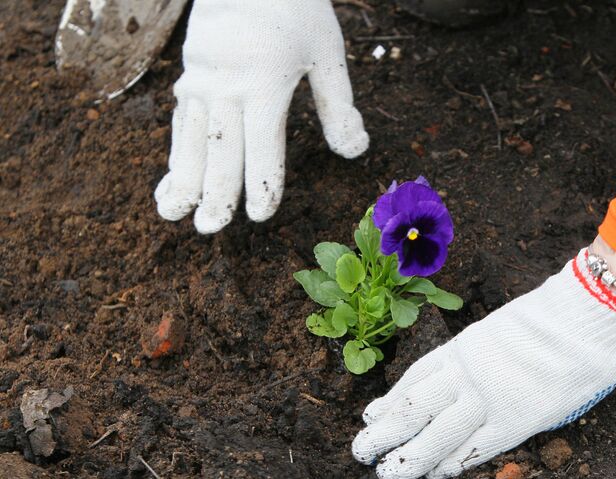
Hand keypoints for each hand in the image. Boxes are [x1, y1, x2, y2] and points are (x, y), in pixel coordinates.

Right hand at [154, 0, 368, 233]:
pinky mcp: (189, 77)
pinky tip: (171, 181)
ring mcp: (202, 82)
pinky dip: (175, 155)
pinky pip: (180, 124)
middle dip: (217, 193)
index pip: (262, 145)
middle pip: (222, 150)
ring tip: (173, 215)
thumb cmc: (295, 9)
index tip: (261, 213)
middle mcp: (228, 86)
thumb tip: (354, 152)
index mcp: (266, 82)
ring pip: (192, 140)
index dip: (262, 181)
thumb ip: (337, 104)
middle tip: (212, 229)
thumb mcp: (326, 51)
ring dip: (184, 180)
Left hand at [352, 248, 615, 478]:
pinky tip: (437, 475)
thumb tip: (461, 378)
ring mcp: (488, 397)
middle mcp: (465, 373)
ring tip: (385, 473)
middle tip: (361, 451)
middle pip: (414, 407)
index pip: (414, 379)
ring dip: (410, 456)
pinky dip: (455, 463)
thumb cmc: (548, 320)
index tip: (371, 417)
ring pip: (437, 433)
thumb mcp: (497, 331)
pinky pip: (476, 447)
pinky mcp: (515, 419)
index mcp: (460, 349)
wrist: (583, 316)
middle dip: (385, 432)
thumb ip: (477, 356)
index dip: (390, 400)